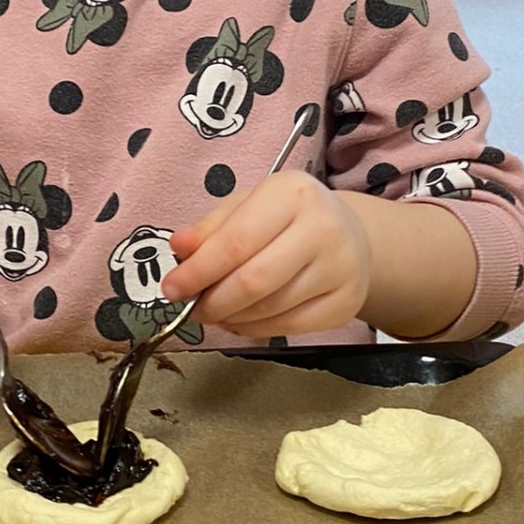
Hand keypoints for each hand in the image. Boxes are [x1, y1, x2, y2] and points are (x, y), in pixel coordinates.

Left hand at [161, 174, 371, 339]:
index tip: (171, 289)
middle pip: (255, 281)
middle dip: (213, 301)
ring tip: (216, 312)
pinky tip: (241, 320)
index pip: (237, 242)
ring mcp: (340, 269)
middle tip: (193, 309)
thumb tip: (178, 249)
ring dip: (231, 317)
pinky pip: (288, 327)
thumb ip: (211, 229)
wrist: (351, 236)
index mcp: (292, 194)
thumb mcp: (247, 207)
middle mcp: (323, 228)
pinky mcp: (345, 304)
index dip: (199, 271)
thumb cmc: (288, 218)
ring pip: (270, 308)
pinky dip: (255, 329)